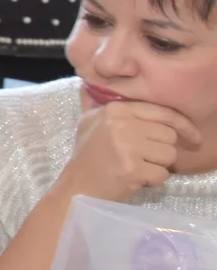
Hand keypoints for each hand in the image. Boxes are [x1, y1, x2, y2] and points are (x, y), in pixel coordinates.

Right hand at [59, 96, 198, 202]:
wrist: (76, 186)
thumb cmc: (86, 155)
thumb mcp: (87, 121)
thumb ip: (95, 102)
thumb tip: (89, 83)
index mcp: (116, 109)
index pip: (163, 112)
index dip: (183, 125)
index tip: (192, 137)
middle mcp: (122, 124)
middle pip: (169, 135)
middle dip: (162, 149)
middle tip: (143, 157)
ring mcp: (127, 146)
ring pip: (169, 155)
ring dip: (158, 165)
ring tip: (138, 167)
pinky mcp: (132, 168)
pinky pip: (162, 174)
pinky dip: (153, 180)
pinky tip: (136, 179)